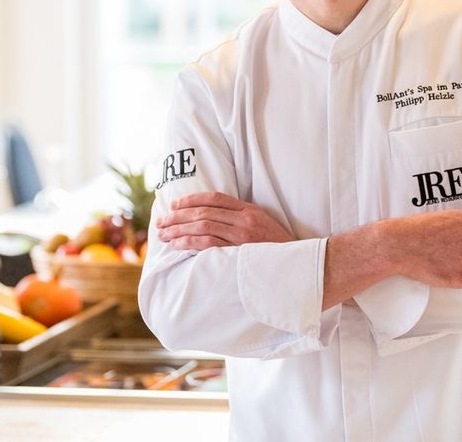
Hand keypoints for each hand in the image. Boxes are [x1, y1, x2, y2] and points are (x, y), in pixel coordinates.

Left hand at [155, 192, 294, 250]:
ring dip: (180, 230)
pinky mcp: (240, 252)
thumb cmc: (279, 247)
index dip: (192, 199)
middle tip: (161, 222)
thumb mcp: (263, 223)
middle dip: (179, 216)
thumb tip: (213, 218)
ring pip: (203, 226)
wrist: (299, 264)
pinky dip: (191, 243)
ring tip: (164, 235)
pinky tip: (178, 245)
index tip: (175, 205)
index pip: (215, 198)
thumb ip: (241, 218)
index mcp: (249, 209)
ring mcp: (242, 236)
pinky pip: (210, 245)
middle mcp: (244, 219)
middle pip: (204, 212)